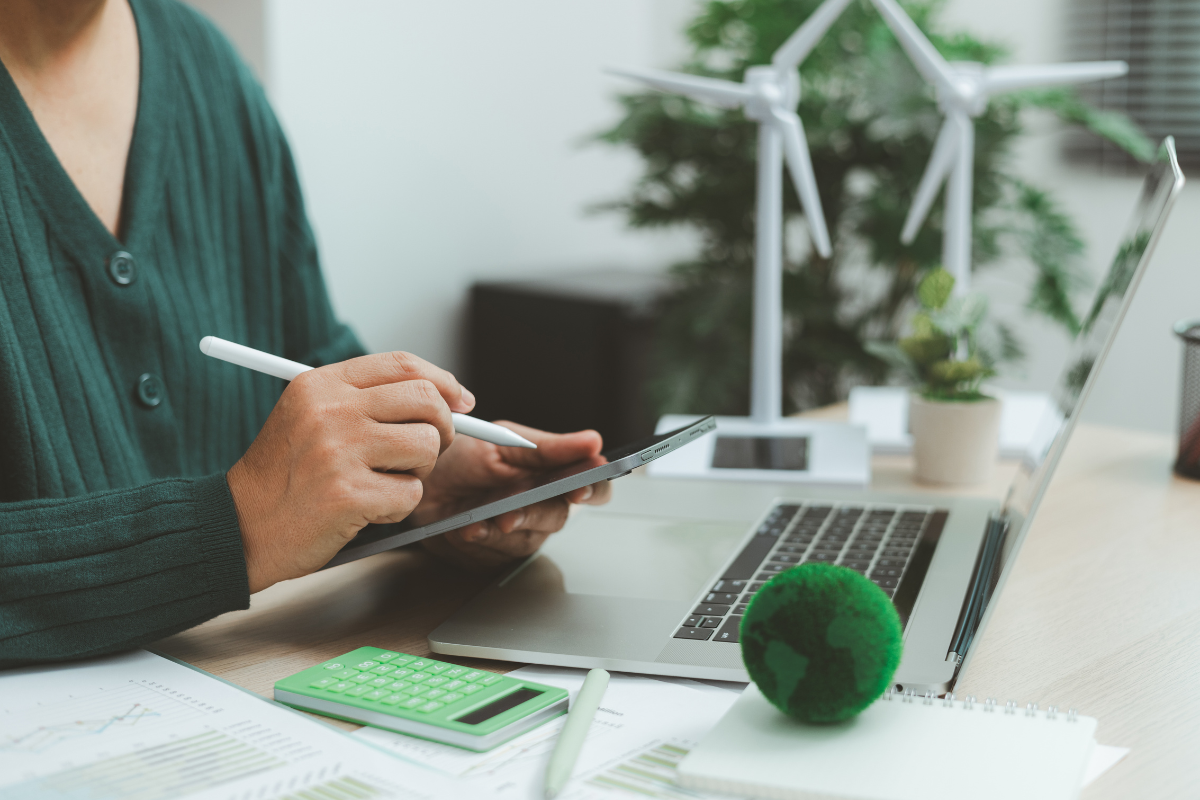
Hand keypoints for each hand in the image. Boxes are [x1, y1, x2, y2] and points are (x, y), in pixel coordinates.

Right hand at [227, 352, 474, 592]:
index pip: (402, 365)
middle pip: (426, 402)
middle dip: (442, 428)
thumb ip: (367, 401)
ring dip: (416, 473)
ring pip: (425, 448)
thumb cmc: (285, 477)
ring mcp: (339, 452)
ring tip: (381, 483)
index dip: (442, 382)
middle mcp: (330, 411)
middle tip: (428, 450)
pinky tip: (365, 510)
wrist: (239, 528)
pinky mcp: (348, 495)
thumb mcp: (309, 418)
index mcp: (320, 385)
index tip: (462, 401)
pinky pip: (410, 495)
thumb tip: (449, 398)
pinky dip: (397, 508)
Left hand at [417, 423, 611, 569]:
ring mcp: (519, 534)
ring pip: (525, 542)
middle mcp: (540, 507)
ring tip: (474, 521)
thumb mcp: (504, 442)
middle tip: (509, 513)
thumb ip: (549, 447)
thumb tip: (592, 442)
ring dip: (498, 532)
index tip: (579, 490)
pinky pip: (495, 557)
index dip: (593, 490)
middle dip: (531, 515)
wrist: (419, 481)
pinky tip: (463, 530)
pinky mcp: (494, 556)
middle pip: (556, 518)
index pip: (591, 487)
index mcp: (550, 476)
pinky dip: (477, 543)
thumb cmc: (460, 457)